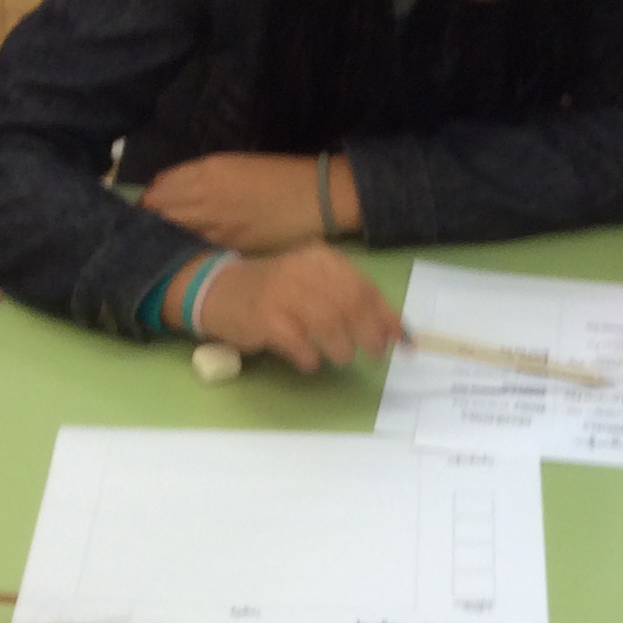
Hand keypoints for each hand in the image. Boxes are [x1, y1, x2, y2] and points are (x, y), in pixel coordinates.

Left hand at [141, 152, 324, 252]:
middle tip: (151, 227)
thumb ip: (204, 177)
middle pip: (158, 210)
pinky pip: (195, 245)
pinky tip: (188, 250)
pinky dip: (187, 246)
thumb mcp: (235, 165)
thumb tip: (179, 192)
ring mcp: (215, 223)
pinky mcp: (228, 244)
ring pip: (172, 230)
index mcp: (207, 170)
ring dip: (165, 234)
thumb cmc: (279, 176)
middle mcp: (204, 195)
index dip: (151, 199)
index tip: (151, 206)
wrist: (315, 196)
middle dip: (151, 218)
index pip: (160, 187)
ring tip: (164, 240)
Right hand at [191, 247, 400, 372]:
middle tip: (375, 354)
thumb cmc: (276, 292)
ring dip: (341, 347)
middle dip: (369, 334)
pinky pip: (298, 342)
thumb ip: (352, 302)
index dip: (387, 316)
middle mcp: (304, 270)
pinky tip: (310, 362)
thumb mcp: (315, 285)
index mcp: (322, 260)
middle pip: (350, 304)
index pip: (365, 287)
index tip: (402, 342)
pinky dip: (310, 356)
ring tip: (340, 357)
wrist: (219, 290)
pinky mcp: (264, 317)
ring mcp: (282, 292)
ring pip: (328, 322)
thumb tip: (395, 331)